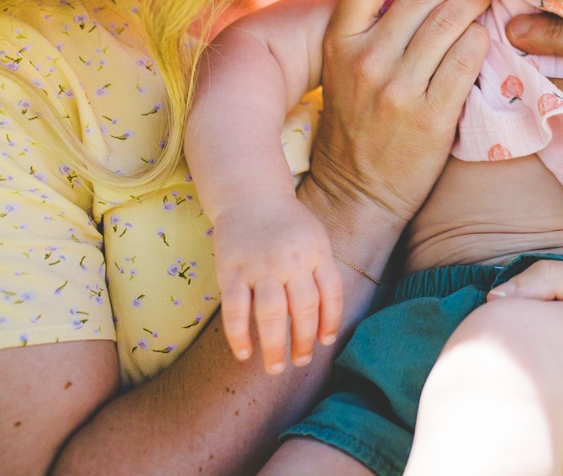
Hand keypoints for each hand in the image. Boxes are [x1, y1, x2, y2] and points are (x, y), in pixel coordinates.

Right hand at [212, 197, 340, 373]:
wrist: (252, 195)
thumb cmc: (288, 224)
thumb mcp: (315, 239)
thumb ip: (320, 272)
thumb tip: (325, 320)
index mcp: (316, 252)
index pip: (331, 294)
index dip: (331, 322)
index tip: (325, 342)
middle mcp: (291, 260)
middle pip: (303, 309)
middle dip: (304, 341)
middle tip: (300, 362)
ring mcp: (260, 266)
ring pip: (271, 314)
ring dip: (274, 346)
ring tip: (275, 368)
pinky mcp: (231, 270)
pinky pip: (235, 310)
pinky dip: (239, 335)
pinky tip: (244, 353)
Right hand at [306, 0, 489, 236]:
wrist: (356, 193)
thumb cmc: (356, 123)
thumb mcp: (343, 68)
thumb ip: (370, 26)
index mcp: (339, 41)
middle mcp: (366, 59)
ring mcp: (399, 89)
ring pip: (454, 19)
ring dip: (478, 3)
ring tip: (484, 2)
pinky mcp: (432, 116)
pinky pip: (469, 57)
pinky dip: (482, 40)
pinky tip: (483, 40)